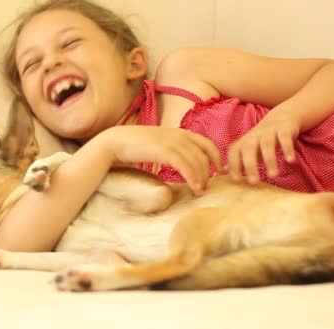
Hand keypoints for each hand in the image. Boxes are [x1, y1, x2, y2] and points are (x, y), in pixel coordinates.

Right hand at [98, 126, 222, 195]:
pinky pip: (186, 166)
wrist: (115, 142)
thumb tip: (179, 164)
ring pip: (197, 162)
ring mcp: (173, 142)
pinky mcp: (165, 151)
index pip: (207, 144)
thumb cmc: (133, 146)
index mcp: (180, 132)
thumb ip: (171, 150)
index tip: (218, 172)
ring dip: (201, 179)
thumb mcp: (158, 144)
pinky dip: (192, 178)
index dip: (216, 158)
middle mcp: (179, 135)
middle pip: (204, 155)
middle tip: (205, 188)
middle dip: (208, 173)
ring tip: (199, 192)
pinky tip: (194, 188)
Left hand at [227, 111, 299, 182]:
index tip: (237, 180)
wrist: (282, 117)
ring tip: (273, 175)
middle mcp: (254, 136)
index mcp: (244, 141)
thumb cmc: (262, 138)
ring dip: (269, 160)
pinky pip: (284, 138)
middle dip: (250, 165)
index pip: (234, 153)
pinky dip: (287, 149)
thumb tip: (223, 172)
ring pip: (267, 144)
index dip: (233, 165)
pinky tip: (290, 161)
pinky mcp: (284, 128)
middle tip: (253, 182)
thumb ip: (237, 160)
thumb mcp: (249, 148)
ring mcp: (269, 131)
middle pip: (248, 149)